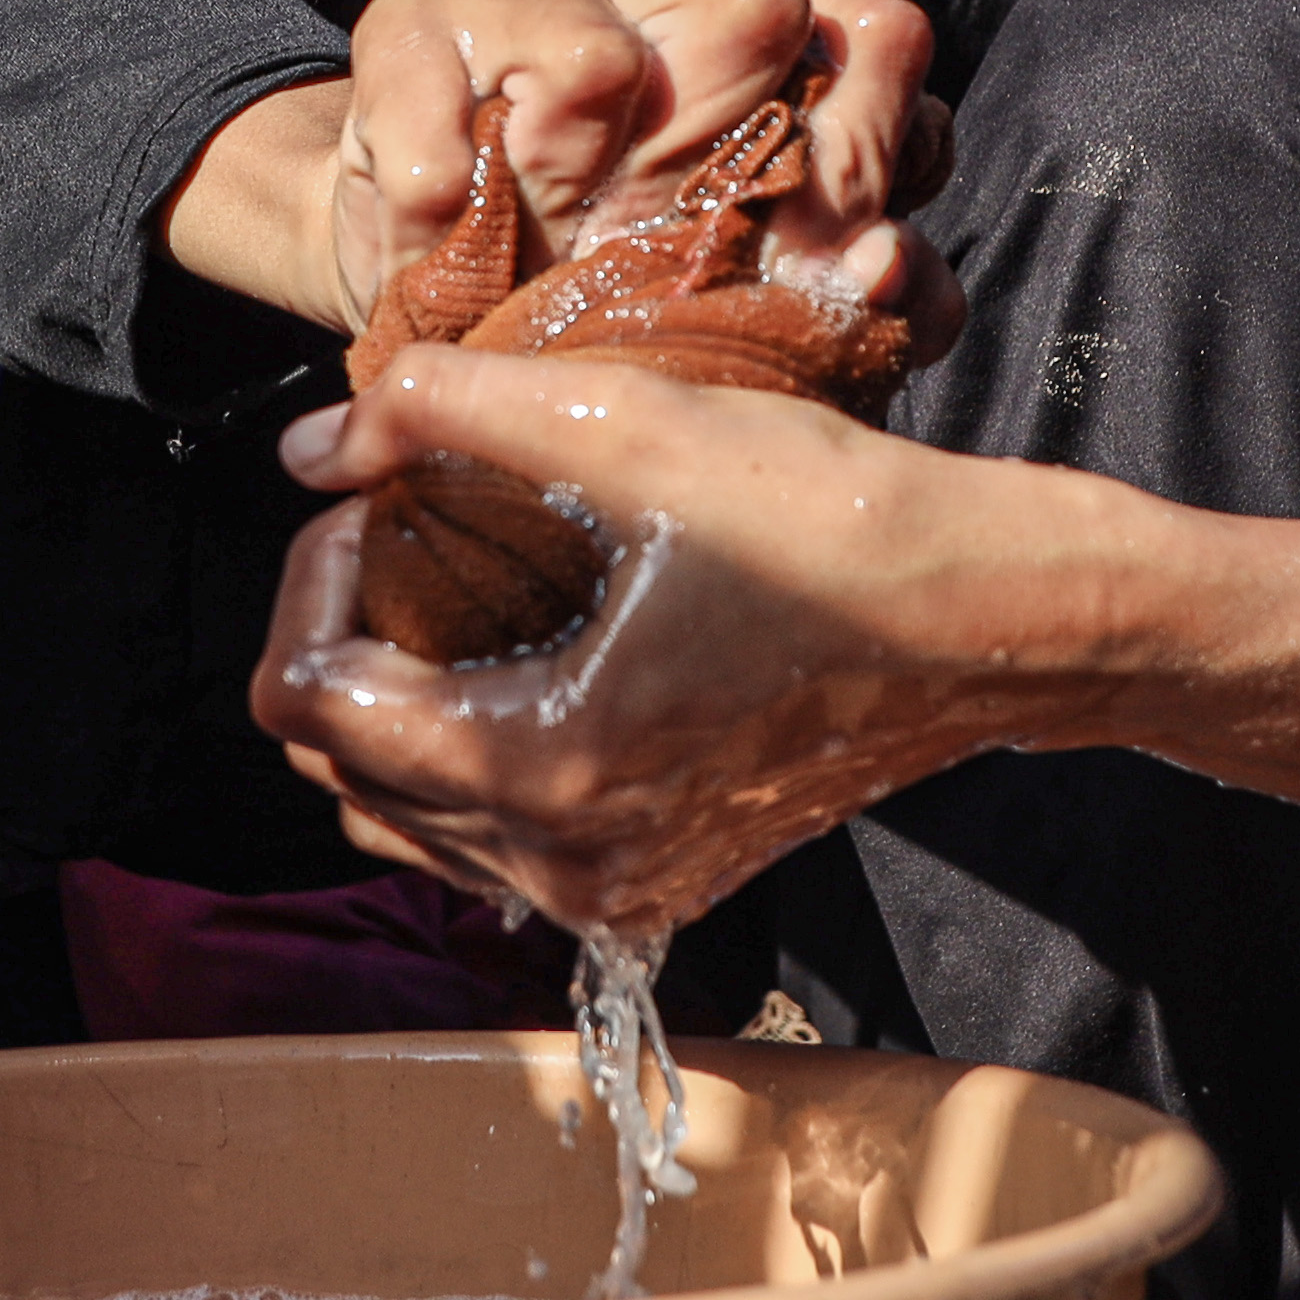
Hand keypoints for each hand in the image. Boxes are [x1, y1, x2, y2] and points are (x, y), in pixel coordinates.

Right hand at [165, 0, 946, 340]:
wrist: (417, 247)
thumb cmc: (597, 262)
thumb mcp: (726, 278)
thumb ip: (840, 280)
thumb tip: (899, 279)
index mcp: (768, 30)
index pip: (878, 41)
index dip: (874, 153)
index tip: (838, 260)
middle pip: (757, 8)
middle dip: (740, 152)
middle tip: (691, 259)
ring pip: (598, 47)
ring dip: (576, 165)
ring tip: (544, 240)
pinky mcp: (411, 22)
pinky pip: (434, 83)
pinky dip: (437, 177)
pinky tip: (441, 226)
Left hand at [252, 349, 1089, 937]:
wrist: (992, 618)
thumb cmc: (833, 522)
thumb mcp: (631, 426)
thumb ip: (446, 412)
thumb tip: (310, 444)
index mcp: (537, 766)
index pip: (307, 698)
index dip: (309, 580)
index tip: (375, 501)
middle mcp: (561, 862)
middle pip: (340, 771)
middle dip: (341, 639)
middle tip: (407, 533)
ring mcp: (613, 887)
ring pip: (408, 818)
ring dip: (397, 704)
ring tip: (457, 592)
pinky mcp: (660, 881)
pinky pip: (495, 844)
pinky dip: (470, 756)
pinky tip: (527, 655)